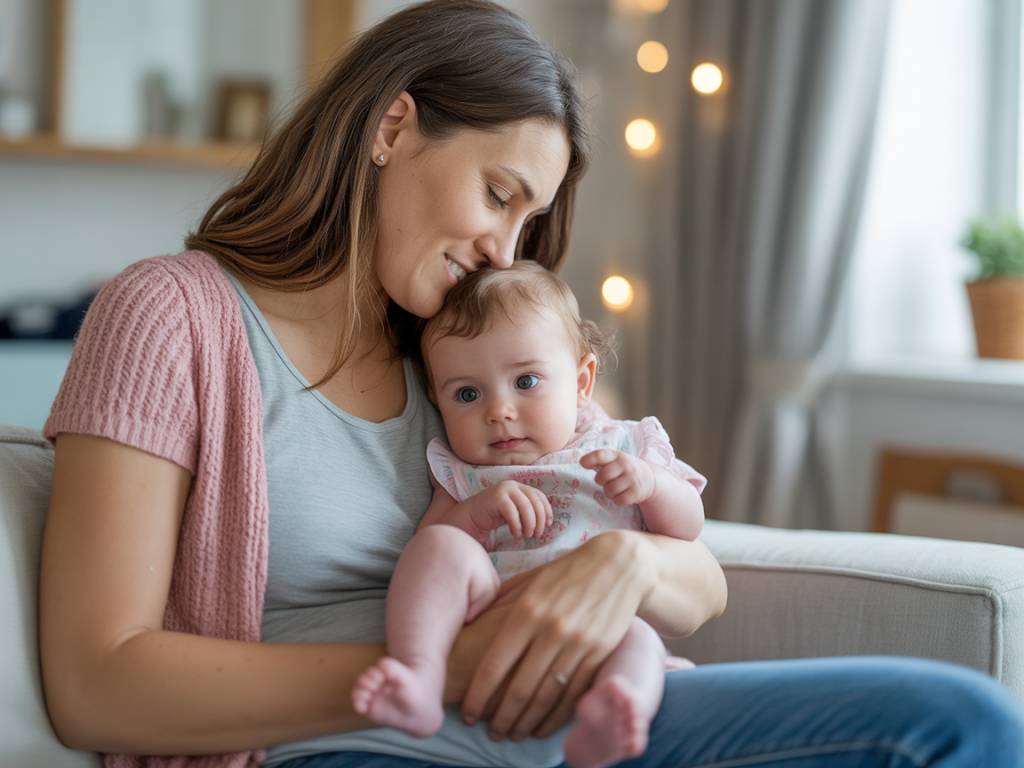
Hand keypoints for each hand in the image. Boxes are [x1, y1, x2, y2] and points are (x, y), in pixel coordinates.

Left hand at [459, 531, 656, 741]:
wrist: (618, 564)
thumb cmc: (566, 571)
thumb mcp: (529, 579)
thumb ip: (500, 602)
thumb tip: (469, 622)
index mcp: (526, 610)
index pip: (495, 665)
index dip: (478, 695)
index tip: (468, 713)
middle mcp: (550, 630)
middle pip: (519, 689)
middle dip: (501, 718)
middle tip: (490, 733)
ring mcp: (578, 644)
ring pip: (546, 697)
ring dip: (526, 723)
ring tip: (512, 735)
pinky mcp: (600, 654)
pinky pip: (574, 694)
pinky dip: (556, 717)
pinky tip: (542, 728)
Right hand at [468, 480, 552, 538]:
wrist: (472, 516)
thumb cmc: (496, 515)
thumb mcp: (516, 511)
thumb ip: (528, 511)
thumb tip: (547, 521)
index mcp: (521, 487)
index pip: (540, 496)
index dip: (547, 511)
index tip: (548, 525)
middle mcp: (514, 485)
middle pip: (535, 502)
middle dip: (539, 520)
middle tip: (537, 534)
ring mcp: (505, 489)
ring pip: (526, 506)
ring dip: (530, 524)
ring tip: (527, 535)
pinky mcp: (497, 497)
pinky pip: (512, 512)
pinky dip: (517, 525)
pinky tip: (515, 533)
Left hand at [580, 449, 655, 505]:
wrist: (649, 477)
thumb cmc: (623, 469)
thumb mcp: (614, 460)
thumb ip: (598, 460)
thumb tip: (582, 462)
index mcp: (617, 456)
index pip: (601, 455)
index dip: (590, 459)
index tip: (582, 463)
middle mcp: (625, 465)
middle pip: (602, 476)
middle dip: (600, 481)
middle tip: (605, 481)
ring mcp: (632, 479)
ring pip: (610, 490)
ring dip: (608, 492)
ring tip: (614, 488)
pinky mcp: (637, 492)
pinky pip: (619, 500)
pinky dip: (617, 500)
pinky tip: (621, 494)